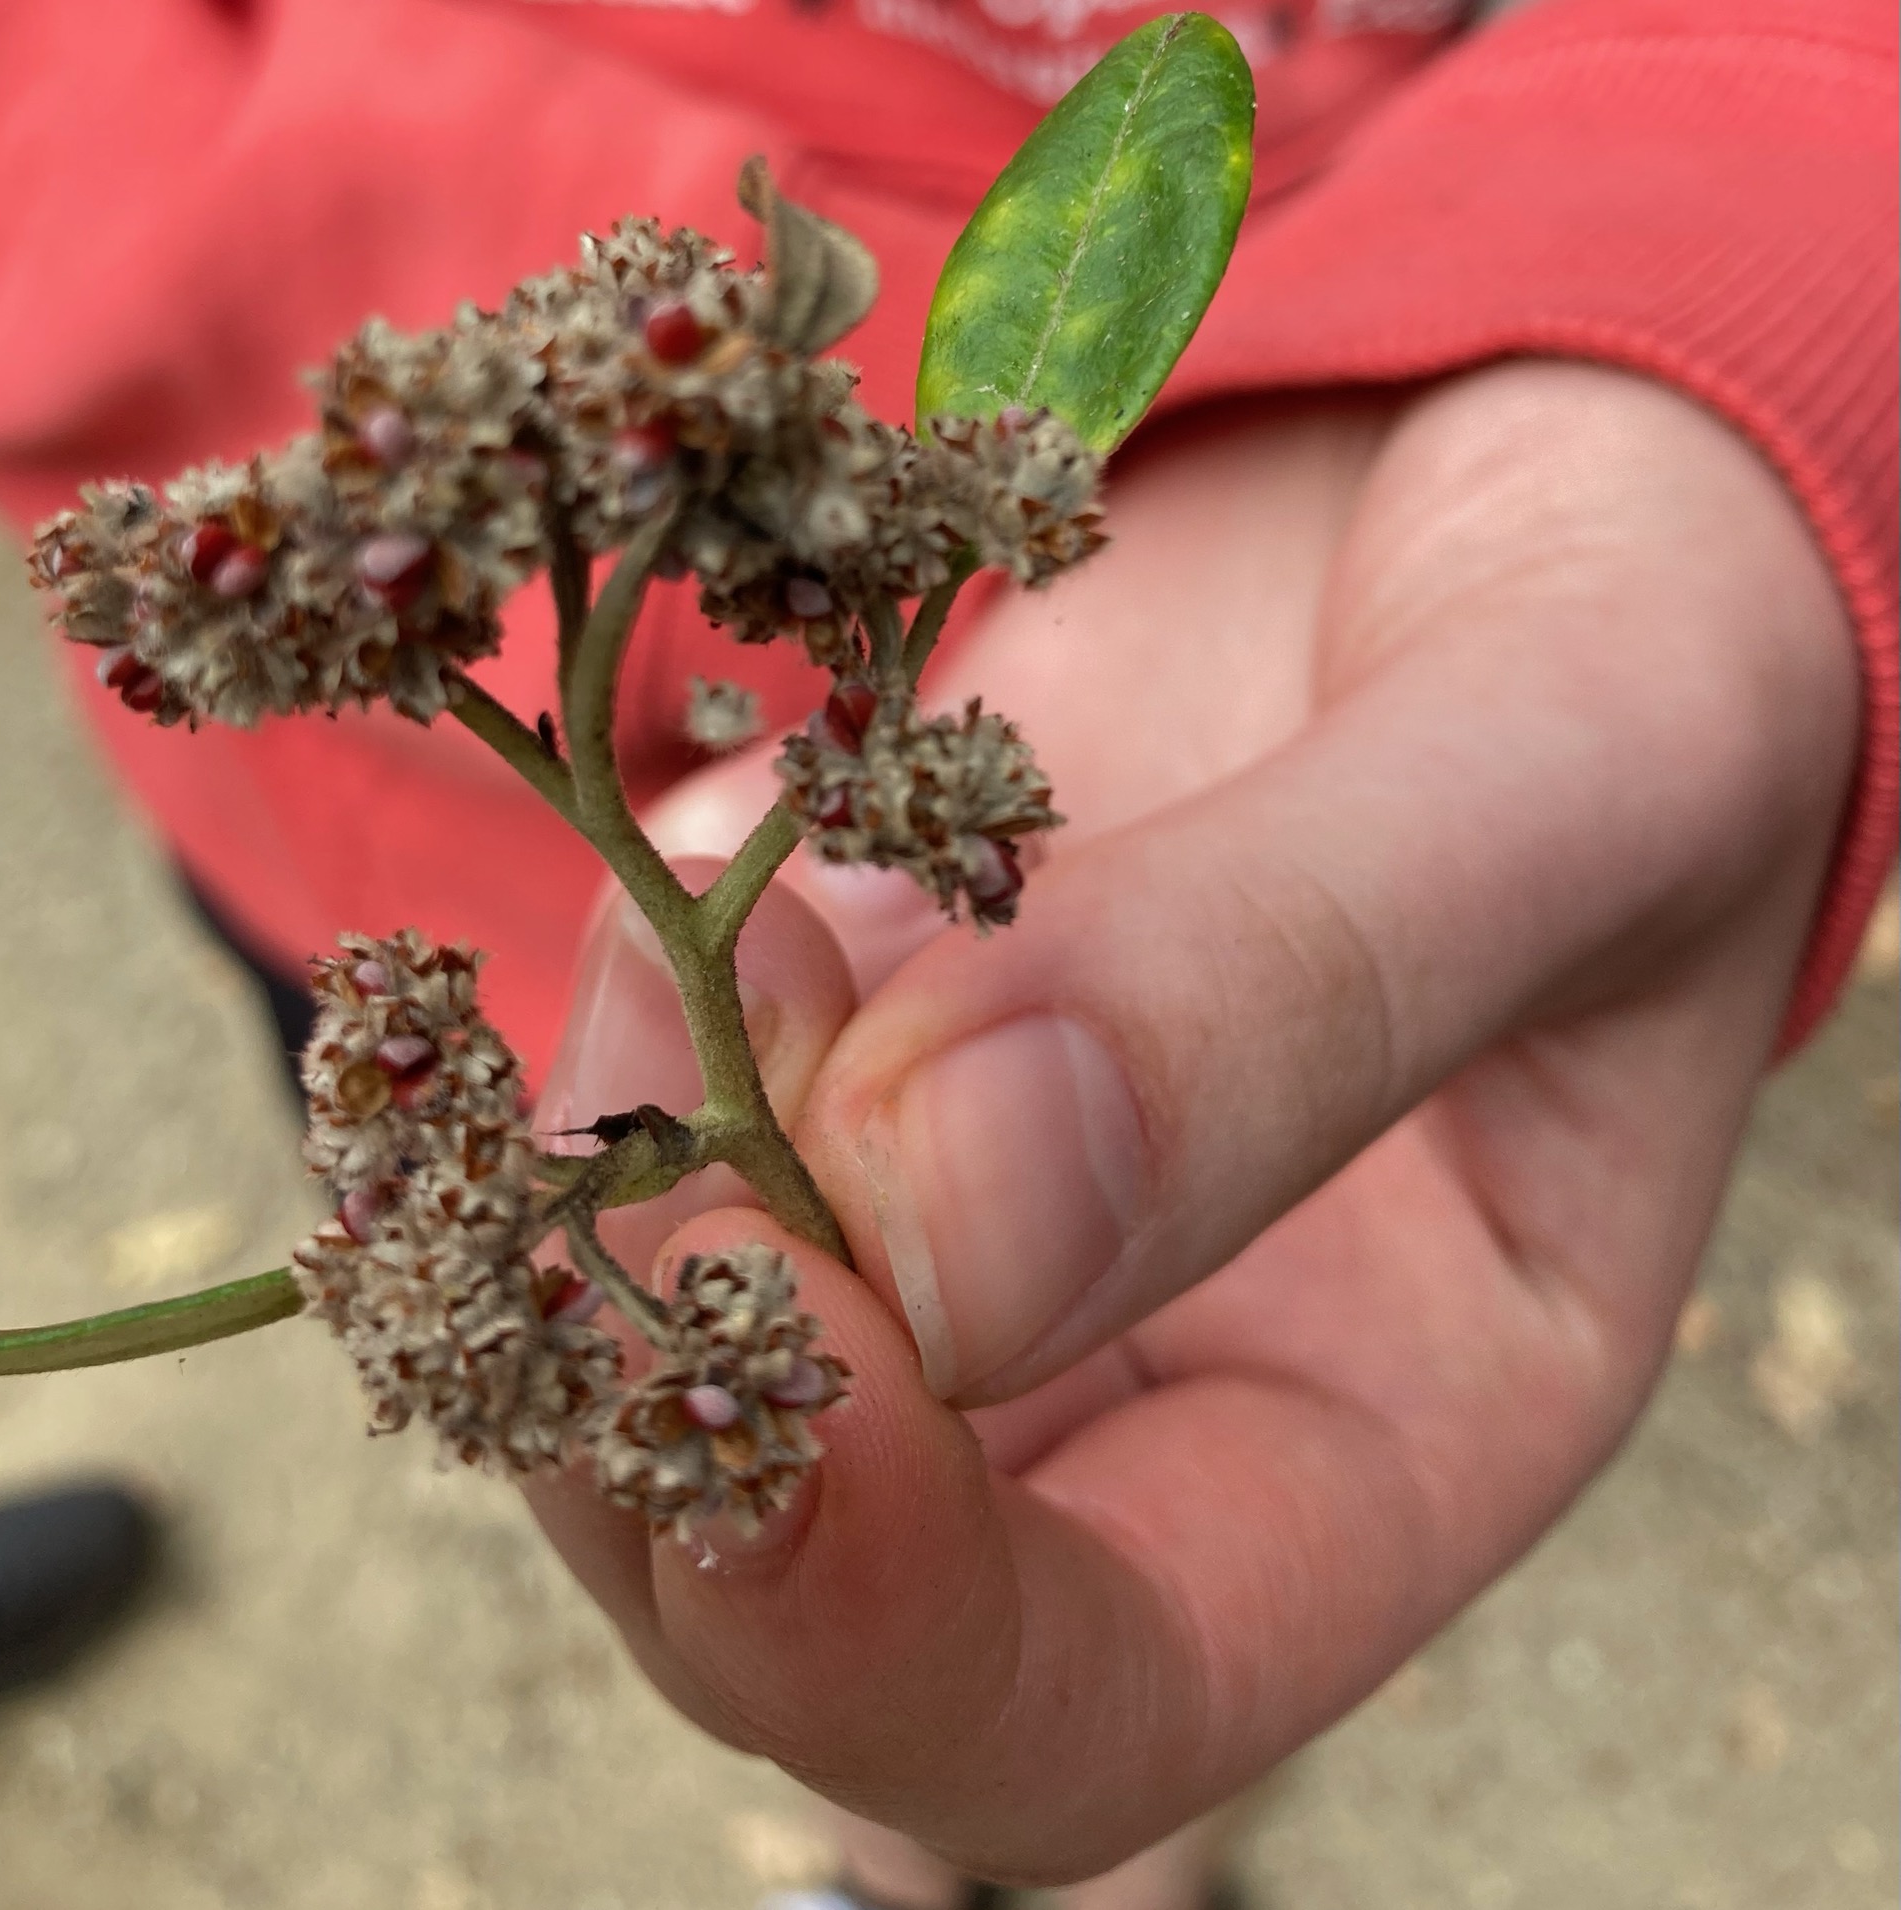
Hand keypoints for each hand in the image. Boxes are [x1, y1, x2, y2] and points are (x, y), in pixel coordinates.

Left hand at [522, 362, 1857, 1881]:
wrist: (1475, 476)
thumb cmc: (1623, 631)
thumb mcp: (1578, 755)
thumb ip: (1304, 985)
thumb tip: (942, 1207)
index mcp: (1376, 1424)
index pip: (1090, 1700)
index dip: (882, 1618)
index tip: (781, 1350)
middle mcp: (1127, 1370)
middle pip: (799, 1571)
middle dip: (671, 1404)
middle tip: (650, 1130)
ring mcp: (951, 1208)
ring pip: (668, 1347)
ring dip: (608, 1167)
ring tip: (695, 903)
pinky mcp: (835, 1045)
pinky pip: (635, 1117)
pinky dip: (606, 1014)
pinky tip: (688, 843)